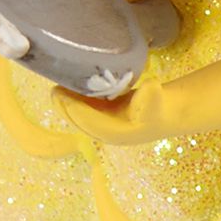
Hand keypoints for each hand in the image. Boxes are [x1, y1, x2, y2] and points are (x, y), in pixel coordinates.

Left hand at [56, 83, 175, 145]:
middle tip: (56, 91)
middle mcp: (107, 134)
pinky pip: (82, 112)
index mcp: (120, 134)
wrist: (165, 113)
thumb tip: (151, 85)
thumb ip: (152, 95)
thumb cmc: (159, 107)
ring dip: (66, 105)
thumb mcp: (158, 100)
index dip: (79, 112)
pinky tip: (67, 87)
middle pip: (81, 124)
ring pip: (79, 118)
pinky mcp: (100, 118)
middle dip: (66, 109)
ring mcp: (102, 127)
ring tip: (57, 88)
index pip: (93, 124)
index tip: (67, 99)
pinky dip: (73, 101)